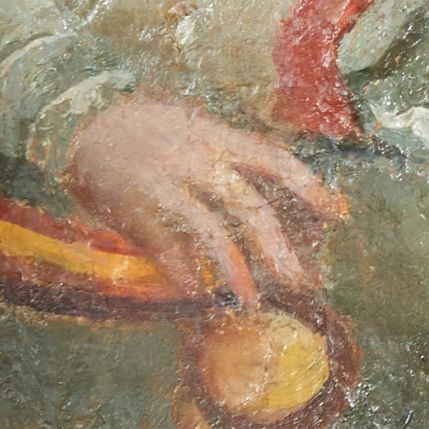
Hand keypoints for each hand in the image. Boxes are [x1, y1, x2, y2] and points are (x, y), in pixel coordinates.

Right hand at [62, 93, 347, 305]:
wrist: (90, 127)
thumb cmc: (159, 139)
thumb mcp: (201, 137)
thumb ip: (237, 168)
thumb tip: (290, 212)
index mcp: (219, 139)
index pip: (274, 160)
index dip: (309, 186)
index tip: (338, 213)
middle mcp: (197, 159)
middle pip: (248, 206)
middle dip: (277, 247)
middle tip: (298, 281)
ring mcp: (166, 183)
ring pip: (210, 231)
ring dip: (234, 270)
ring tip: (251, 301)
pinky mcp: (134, 207)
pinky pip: (167, 247)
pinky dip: (184, 273)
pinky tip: (197, 291)